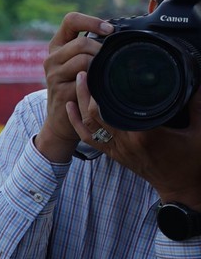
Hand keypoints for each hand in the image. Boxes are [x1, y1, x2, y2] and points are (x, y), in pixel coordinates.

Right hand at [37, 13, 112, 161]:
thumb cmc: (76, 88)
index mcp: (57, 46)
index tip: (109, 30)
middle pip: (81, 44)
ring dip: (100, 67)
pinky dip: (96, 83)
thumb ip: (91, 49)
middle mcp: (51, 58)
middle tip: (112, 60)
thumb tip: (122, 36)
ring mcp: (53, 75)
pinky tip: (100, 88)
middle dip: (101, 50)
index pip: (71, 20)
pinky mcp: (59, 91)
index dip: (91, 21)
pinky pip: (84, 81)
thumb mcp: (78, 64)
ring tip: (106, 75)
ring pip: (83, 61)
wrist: (61, 119)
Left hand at [67, 75, 200, 206]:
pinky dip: (76, 122)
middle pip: (96, 114)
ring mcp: (117, 150)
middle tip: (86, 69)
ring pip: (89, 124)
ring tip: (80, 81)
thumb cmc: (192, 162)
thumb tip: (199, 82)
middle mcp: (126, 141)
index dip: (106, 89)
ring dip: (80, 103)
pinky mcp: (114, 155)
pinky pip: (88, 138)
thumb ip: (199, 106)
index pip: (116, 108)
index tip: (104, 69)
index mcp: (145, 134)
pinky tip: (70, 106)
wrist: (182, 189)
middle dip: (88, 91)